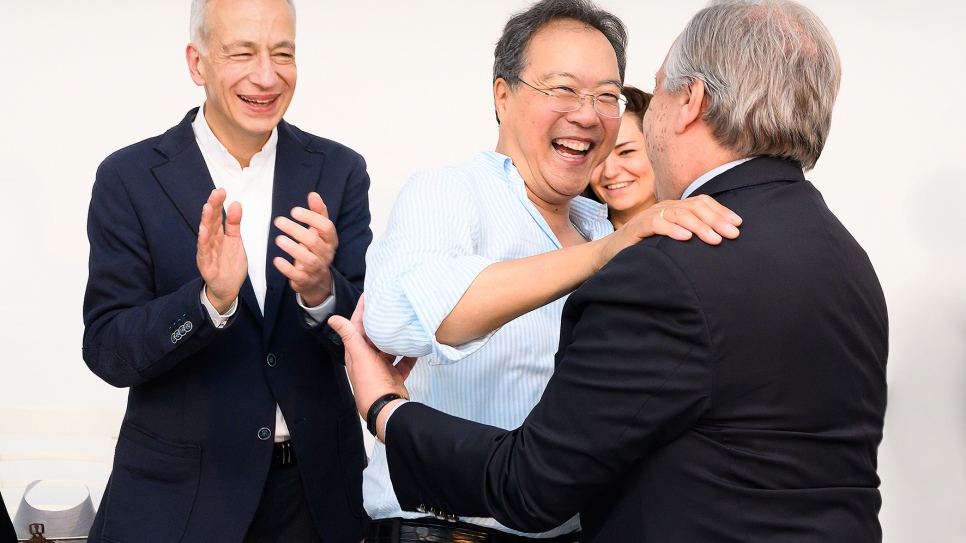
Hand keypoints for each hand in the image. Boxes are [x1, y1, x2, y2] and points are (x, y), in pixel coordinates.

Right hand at [197, 188, 247, 313]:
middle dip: (213, 207)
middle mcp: (211, 241)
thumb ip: (235, 224)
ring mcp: (207, 252)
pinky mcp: (206, 265)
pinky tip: (203, 231)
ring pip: (205, 234)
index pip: (217, 216)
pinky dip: (203, 241)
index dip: (218, 203)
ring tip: (208, 207)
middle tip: (216, 193)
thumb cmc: (230, 264)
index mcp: (218, 235)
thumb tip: (236, 203)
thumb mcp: (236, 241)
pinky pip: (204, 252)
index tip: (221, 190)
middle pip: (210, 221)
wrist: (229, 288)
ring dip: (206, 221)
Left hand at [274, 192, 337, 306]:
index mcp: (330, 240)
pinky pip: (298, 275)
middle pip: (314, 242)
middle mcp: (326, 255)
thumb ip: (318, 213)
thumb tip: (313, 194)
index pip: (326, 227)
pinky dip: (287, 268)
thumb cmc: (316, 250)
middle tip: (278, 221)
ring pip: (308, 259)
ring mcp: (317, 269)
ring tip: (278, 239)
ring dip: (292, 248)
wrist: (317, 280)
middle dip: (296, 230)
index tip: (294, 211)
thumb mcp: (319, 232)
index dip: (311, 218)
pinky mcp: (306, 281)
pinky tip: (276, 260)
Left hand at [329, 295, 415, 422]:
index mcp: (357, 353)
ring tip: (404, 322)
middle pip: (374, 336)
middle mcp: (368, 359)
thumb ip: (349, 336)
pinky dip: (410, 354)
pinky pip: (404, 361)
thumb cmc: (371, 382)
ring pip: (390, 347)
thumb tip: (332, 318)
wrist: (387, 407)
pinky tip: (416, 345)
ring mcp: (382, 368)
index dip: (361, 310)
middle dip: (381, 321)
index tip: (369, 295)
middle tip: (390, 305)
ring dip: (395, 337)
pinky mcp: (395, 375)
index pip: (357, 327)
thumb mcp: (359, 355)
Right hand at [593, 195, 741, 271]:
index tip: (738, 224)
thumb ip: (690, 235)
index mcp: (675, 207)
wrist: (611, 253)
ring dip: (699, 226)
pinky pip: (657, 224)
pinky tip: (685, 238)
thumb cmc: (645, 248)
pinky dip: (672, 230)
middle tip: (732, 234)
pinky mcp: (637, 226)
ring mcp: (650, 215)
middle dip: (716, 220)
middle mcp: (664, 207)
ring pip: (679, 214)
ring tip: (714, 240)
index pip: (701, 203)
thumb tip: (720, 240)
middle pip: (694, 207)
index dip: (721, 212)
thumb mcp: (671, 239)